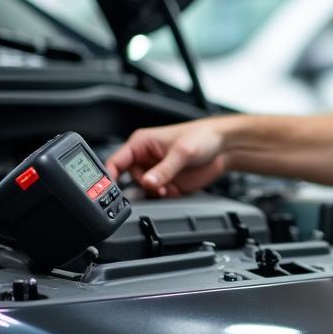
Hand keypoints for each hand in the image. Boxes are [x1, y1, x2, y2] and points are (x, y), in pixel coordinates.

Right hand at [105, 120, 227, 197]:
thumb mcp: (181, 153)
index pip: (116, 161)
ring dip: (155, 192)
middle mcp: (146, 158)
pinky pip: (158, 195)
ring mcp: (157, 171)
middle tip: (158, 187)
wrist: (223, 147)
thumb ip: (164, 170)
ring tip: (168, 188)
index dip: (109, 176)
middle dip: (144, 186)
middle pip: (130, 179)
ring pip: (145, 189)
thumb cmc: (201, 138)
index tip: (109, 190)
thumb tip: (148, 183)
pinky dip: (165, 196)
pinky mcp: (168, 182)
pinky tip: (175, 190)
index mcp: (141, 143)